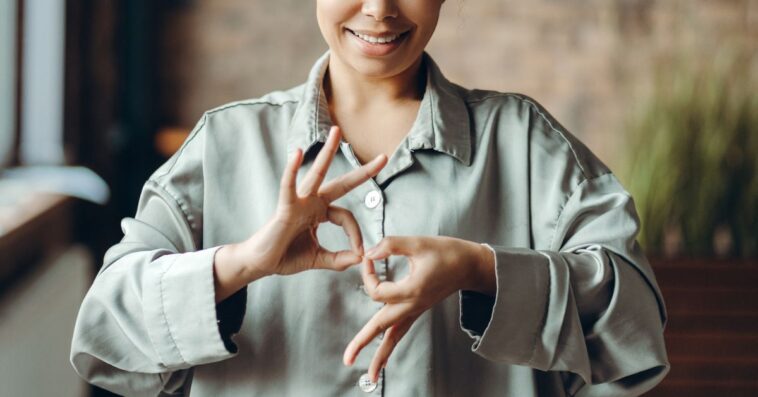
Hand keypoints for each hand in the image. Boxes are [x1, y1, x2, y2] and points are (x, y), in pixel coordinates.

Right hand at [213, 126, 387, 300]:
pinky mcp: (285, 207)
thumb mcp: (318, 259)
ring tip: (337, 131)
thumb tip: (359, 259)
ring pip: (317, 173)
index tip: (359, 253)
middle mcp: (311, 203)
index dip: (356, 234)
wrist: (261, 264)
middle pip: (342, 183)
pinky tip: (298, 152)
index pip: (346, 216)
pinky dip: (292, 169)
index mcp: (320, 213)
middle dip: (362, 171)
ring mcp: (299, 202)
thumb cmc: (285, 256)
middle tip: (384, 157)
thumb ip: (338, 259)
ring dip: (328, 152)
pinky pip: (289, 185)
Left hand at [343, 236, 495, 381]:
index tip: (368, 257)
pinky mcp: (417, 310)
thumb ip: (391, 244)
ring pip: (394, 337)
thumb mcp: (418, 242)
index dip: (367, 274)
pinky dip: (391, 346)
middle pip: (382, 328)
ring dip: (380, 356)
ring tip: (369, 374)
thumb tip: (370, 252)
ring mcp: (415, 310)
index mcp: (412, 289)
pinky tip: (383, 360)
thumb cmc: (448, 253)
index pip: (377, 290)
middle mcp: (413, 305)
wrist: (470, 266)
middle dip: (363, 343)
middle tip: (347, 359)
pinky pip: (401, 333)